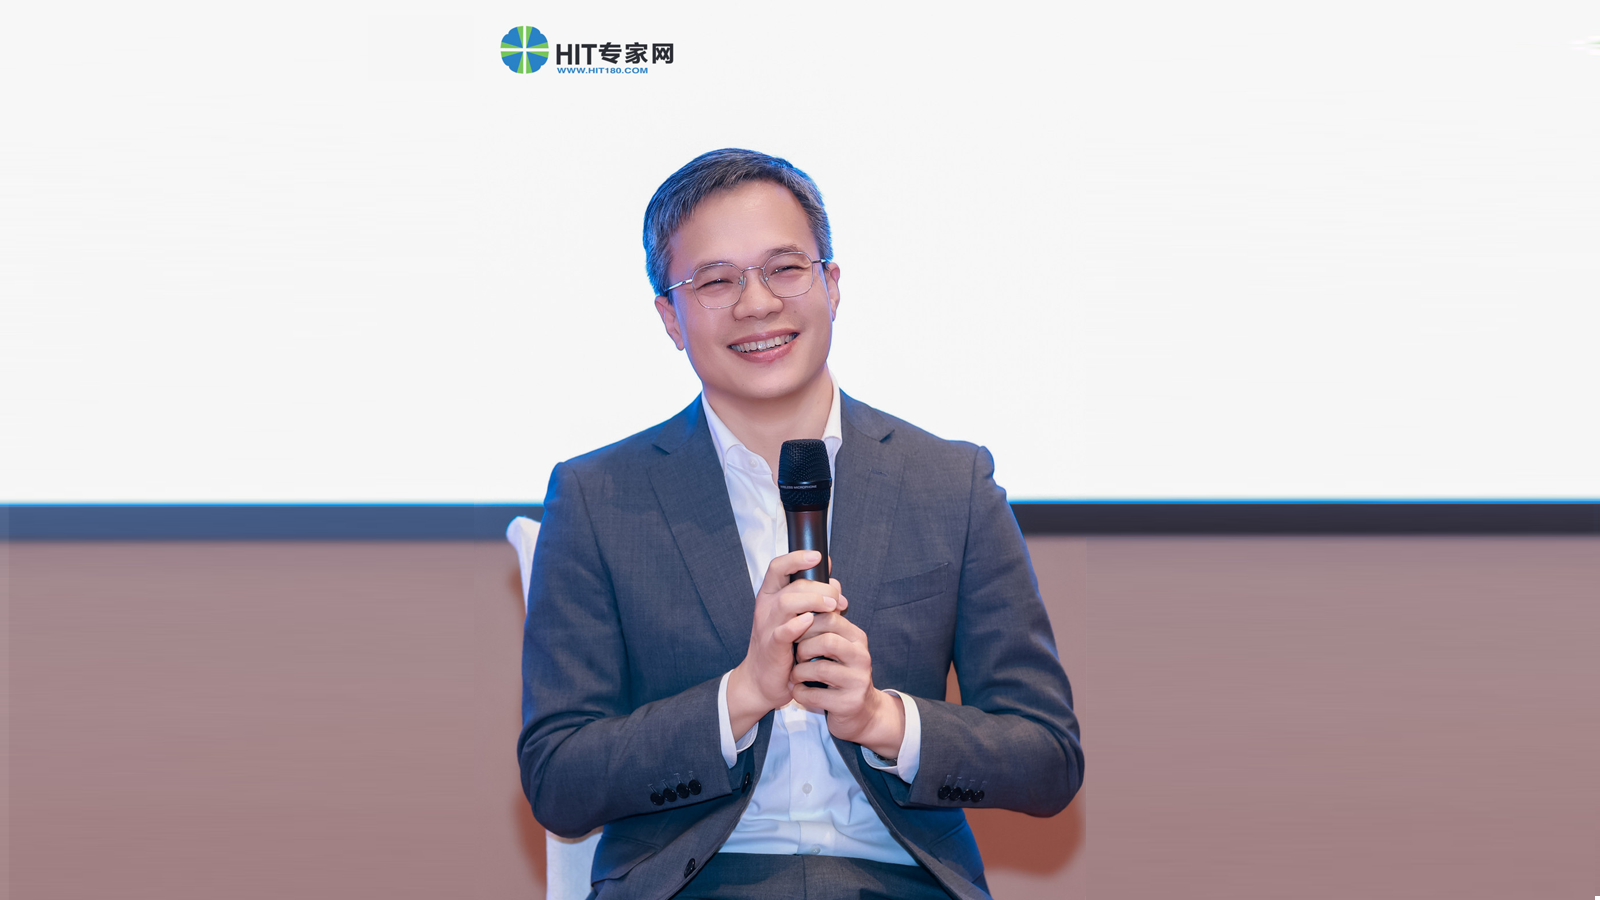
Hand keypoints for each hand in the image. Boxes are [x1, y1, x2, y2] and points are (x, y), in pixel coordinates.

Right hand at [726, 550, 844, 737]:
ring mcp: (767, 627)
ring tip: (832, 606)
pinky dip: (797, 625)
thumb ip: (813, 598)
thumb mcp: (798, 617)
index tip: (817, 556)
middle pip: (792, 584)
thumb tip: (835, 582)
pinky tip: (811, 622)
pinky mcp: (772, 647)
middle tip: (838, 598)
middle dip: (820, 586)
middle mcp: (766, 607)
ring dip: (813, 601)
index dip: (797, 558)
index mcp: (771, 596)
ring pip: (787, 602)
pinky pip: (783, 632)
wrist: (764, 680)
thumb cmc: (785, 647)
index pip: (778, 567)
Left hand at [790, 610, 905, 759]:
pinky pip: (814, 695)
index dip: (806, 623)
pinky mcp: (848, 704)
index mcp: (857, 638)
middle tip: (795, 656)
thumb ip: (829, 620)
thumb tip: (828, 584)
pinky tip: (798, 691)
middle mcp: (861, 657)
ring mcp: (858, 682)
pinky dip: (799, 692)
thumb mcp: (839, 645)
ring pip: (820, 669)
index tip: (795, 633)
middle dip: (803, 648)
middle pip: (827, 641)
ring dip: (799, 672)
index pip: (831, 617)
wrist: (860, 713)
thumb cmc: (840, 673)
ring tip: (795, 675)